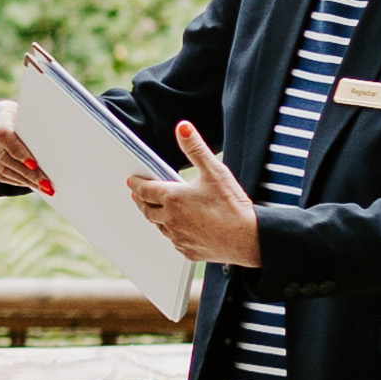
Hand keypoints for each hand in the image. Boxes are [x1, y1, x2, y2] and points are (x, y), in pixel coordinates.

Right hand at [0, 103, 51, 197]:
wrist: (16, 118)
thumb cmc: (30, 117)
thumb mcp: (35, 116)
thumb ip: (39, 129)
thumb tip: (54, 150)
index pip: (3, 133)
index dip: (18, 151)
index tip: (34, 164)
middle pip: (3, 155)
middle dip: (27, 172)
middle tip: (45, 183)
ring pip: (1, 168)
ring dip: (24, 180)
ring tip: (42, 186)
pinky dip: (14, 180)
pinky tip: (28, 183)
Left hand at [126, 122, 261, 269]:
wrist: (248, 239)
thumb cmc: (233, 206)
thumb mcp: (214, 171)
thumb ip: (196, 148)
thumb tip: (183, 129)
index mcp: (173, 198)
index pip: (145, 190)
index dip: (136, 184)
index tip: (131, 181)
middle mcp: (170, 219)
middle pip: (146, 209)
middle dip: (140, 201)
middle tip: (138, 195)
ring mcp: (178, 237)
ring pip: (158, 226)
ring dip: (155, 217)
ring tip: (155, 210)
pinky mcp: (188, 251)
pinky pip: (173, 241)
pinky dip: (171, 233)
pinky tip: (177, 228)